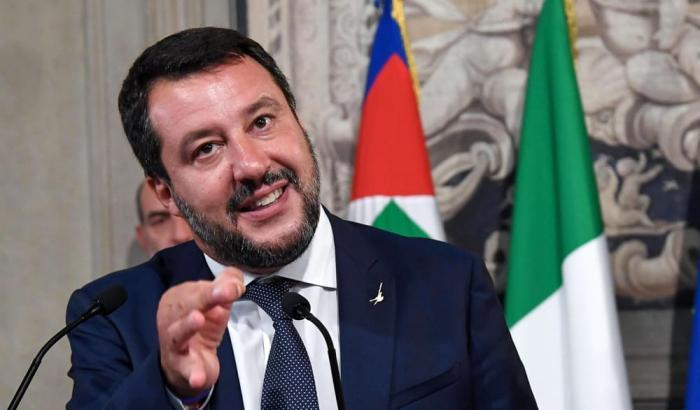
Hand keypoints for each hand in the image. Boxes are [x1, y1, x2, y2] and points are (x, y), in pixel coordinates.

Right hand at [157, 267, 244, 396]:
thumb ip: (228, 285)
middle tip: (224, 293)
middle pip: (184, 305)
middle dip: (204, 298)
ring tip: (199, 319)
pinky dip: (192, 372)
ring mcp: (173, 343)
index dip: (214, 287)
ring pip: (178, 333)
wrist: (192, 364)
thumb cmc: (202, 327)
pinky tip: (197, 376)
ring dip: (187, 326)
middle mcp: (170, 319)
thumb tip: (235, 281)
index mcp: (176, 298)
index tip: (233, 287)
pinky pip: (186, 369)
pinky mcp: (181, 366)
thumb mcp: (217, 303)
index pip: (193, 288)